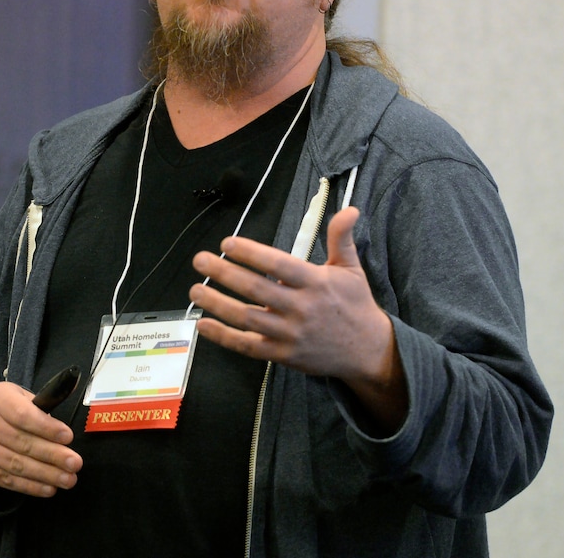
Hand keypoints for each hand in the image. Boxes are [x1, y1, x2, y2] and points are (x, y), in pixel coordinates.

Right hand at [0, 382, 82, 497]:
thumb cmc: (6, 405)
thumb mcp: (21, 395)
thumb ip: (42, 403)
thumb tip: (67, 404)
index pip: (23, 416)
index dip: (47, 428)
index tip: (68, 437)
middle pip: (22, 443)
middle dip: (52, 455)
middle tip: (75, 463)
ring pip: (16, 465)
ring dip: (45, 475)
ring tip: (68, 479)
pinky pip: (7, 481)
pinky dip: (30, 486)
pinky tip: (49, 489)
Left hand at [190, 207, 406, 430]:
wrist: (368, 351)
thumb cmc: (356, 304)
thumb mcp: (351, 268)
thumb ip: (341, 238)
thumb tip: (349, 208)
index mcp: (316, 283)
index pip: (279, 265)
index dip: (252, 253)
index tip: (227, 243)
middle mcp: (301, 308)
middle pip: (257, 289)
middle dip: (225, 273)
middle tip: (200, 260)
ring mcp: (290, 334)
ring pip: (247, 318)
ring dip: (217, 304)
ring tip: (194, 289)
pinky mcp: (283, 356)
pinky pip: (249, 346)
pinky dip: (224, 337)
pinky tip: (203, 325)